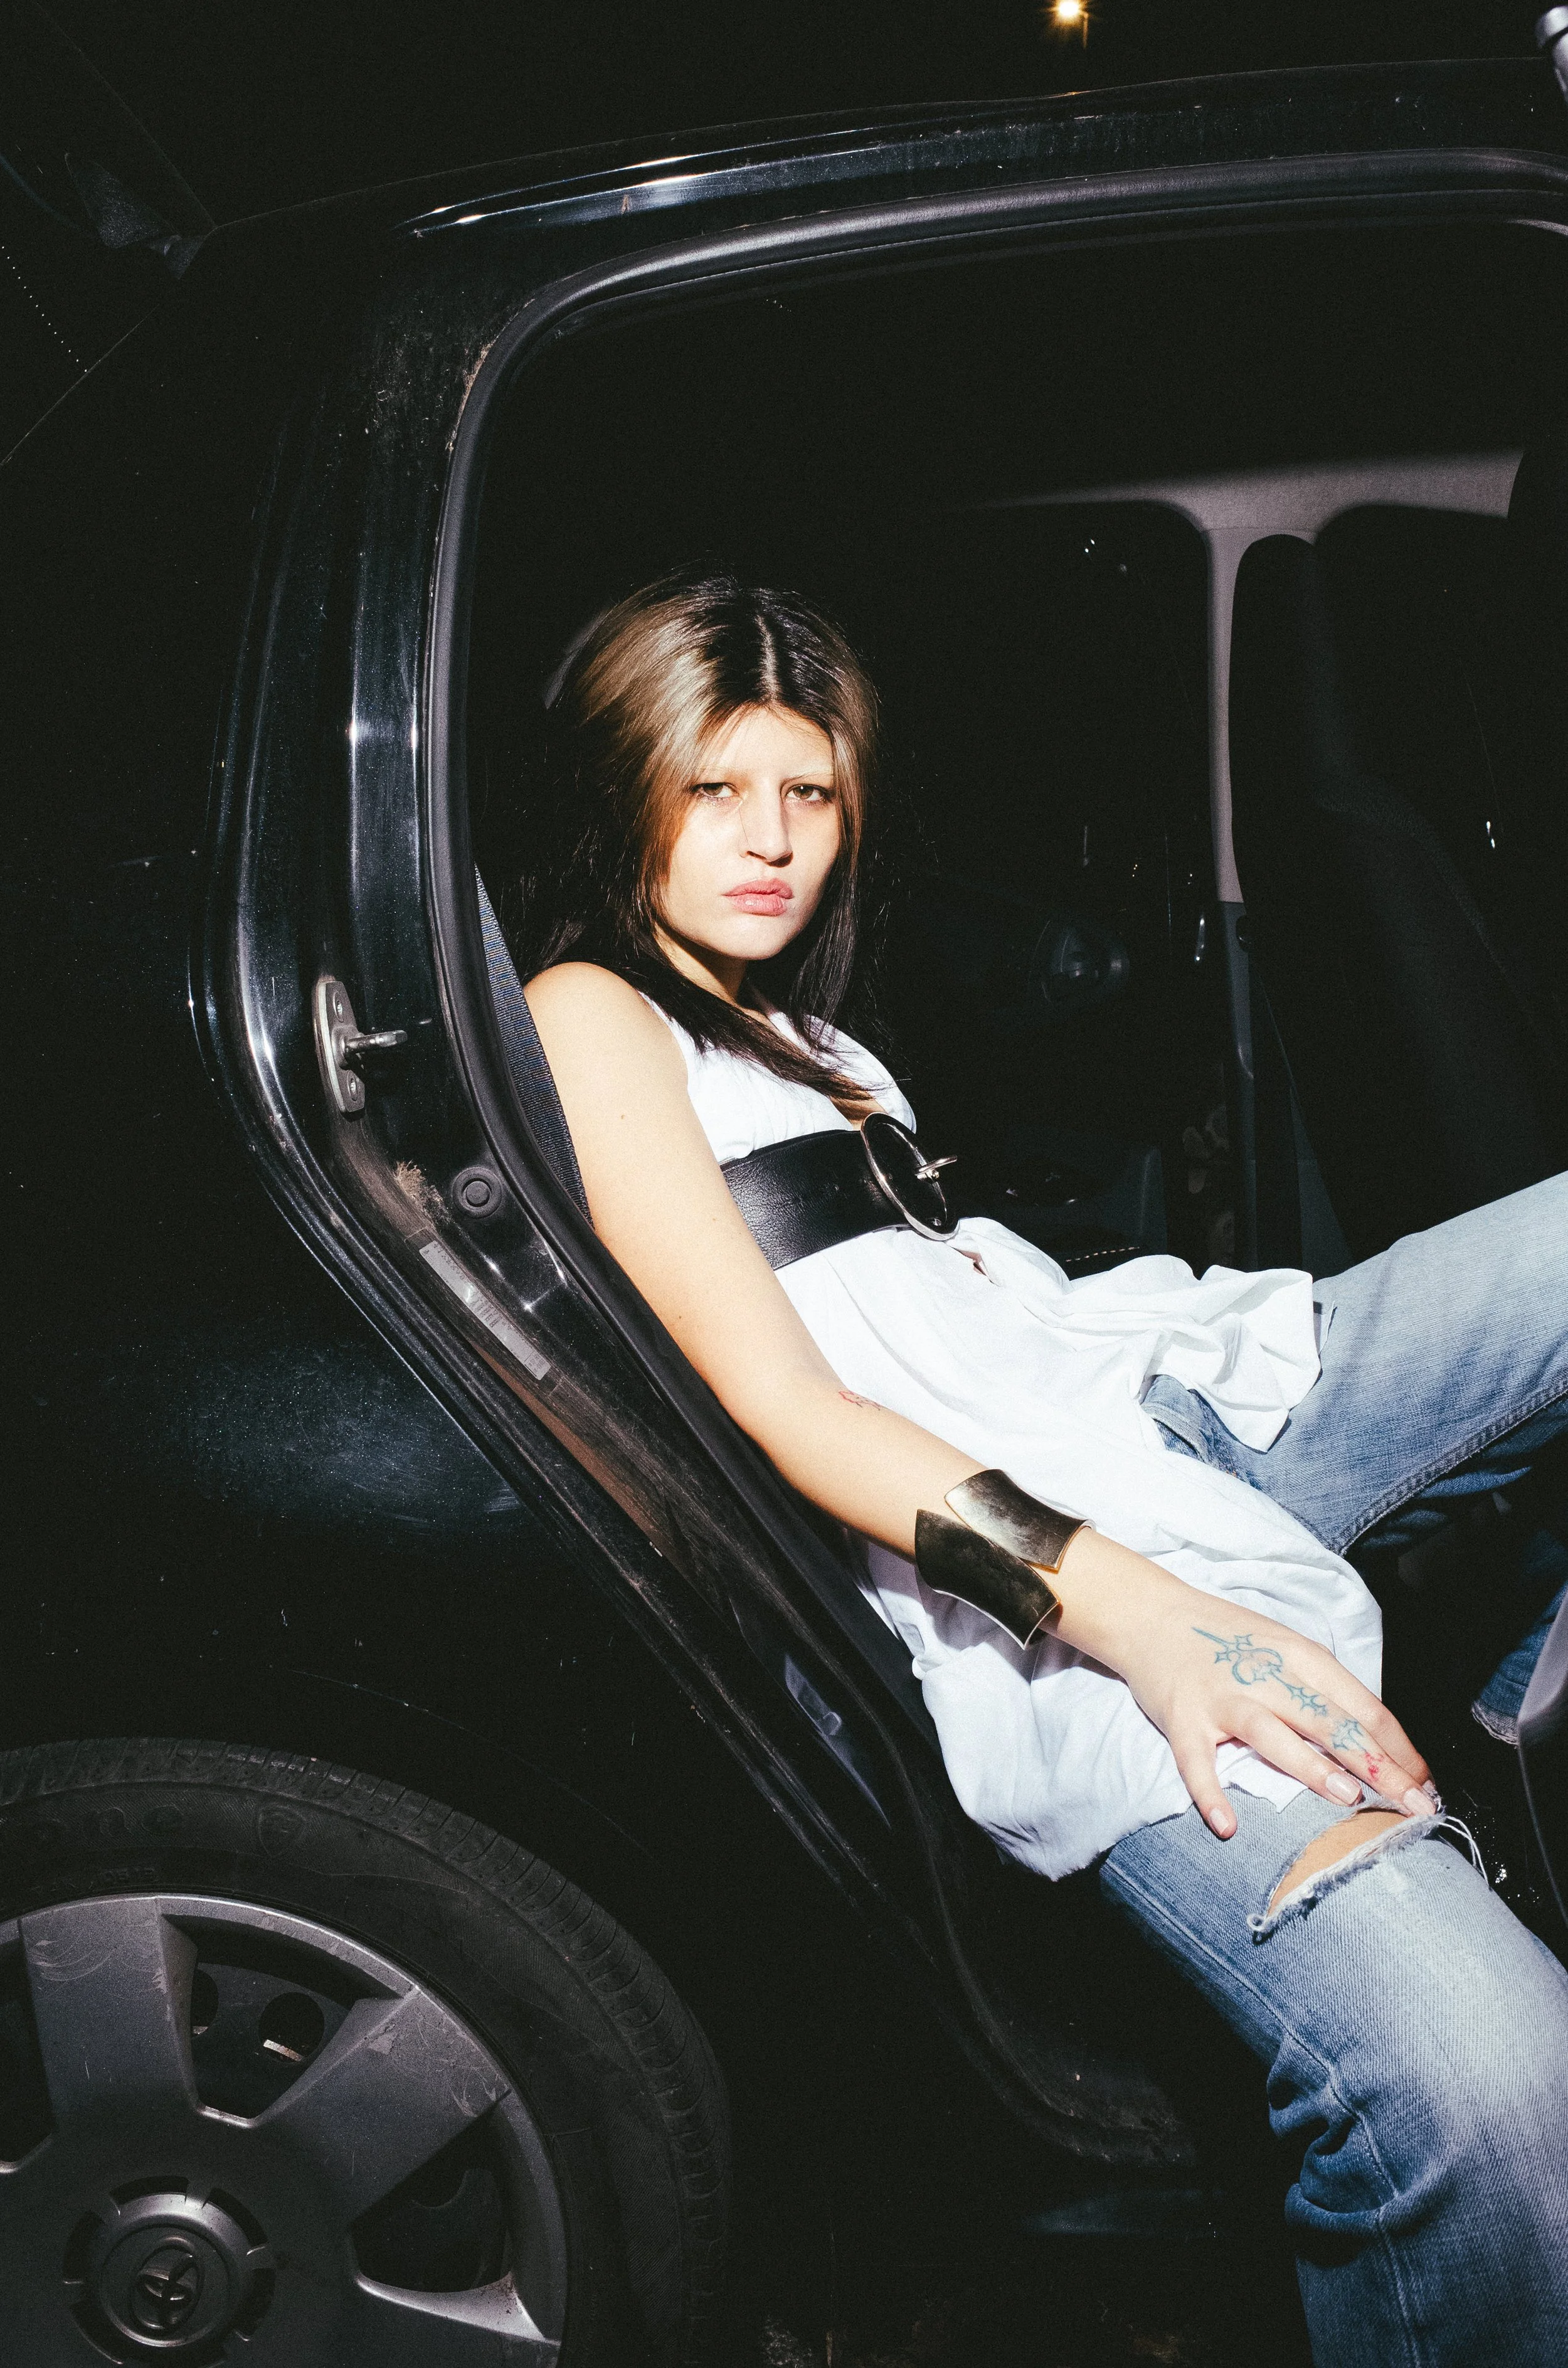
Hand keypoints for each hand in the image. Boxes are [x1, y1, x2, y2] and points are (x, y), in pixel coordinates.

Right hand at [1050, 1531, 1431, 1836]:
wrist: (1150, 1614)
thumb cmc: (1228, 1639)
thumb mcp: (1285, 1649)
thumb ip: (1324, 1691)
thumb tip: (1376, 1743)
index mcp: (1300, 1656)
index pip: (1363, 1706)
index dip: (1399, 1748)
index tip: (1427, 1784)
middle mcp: (1265, 1675)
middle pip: (1330, 1723)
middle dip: (1378, 1766)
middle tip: (1413, 1805)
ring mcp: (1222, 1697)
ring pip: (1272, 1734)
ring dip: (1310, 1766)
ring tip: (1347, 1797)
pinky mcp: (1182, 1717)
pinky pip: (1196, 1761)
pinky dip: (1209, 1793)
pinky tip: (1227, 1825)